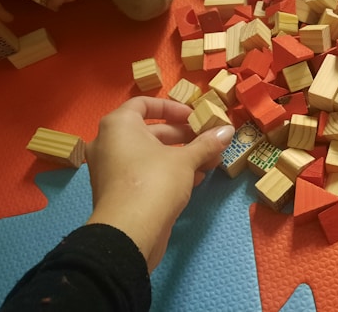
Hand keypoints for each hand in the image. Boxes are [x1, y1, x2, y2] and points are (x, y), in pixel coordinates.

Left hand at [85, 97, 234, 271]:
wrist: (129, 233)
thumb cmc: (154, 181)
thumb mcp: (186, 160)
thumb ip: (206, 143)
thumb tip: (228, 130)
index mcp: (119, 125)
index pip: (144, 104)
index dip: (172, 108)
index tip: (194, 116)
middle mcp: (109, 143)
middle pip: (150, 131)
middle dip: (183, 135)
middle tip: (207, 139)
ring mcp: (111, 169)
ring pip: (150, 154)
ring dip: (180, 155)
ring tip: (209, 160)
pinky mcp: (118, 191)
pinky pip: (145, 172)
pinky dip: (167, 172)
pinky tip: (195, 179)